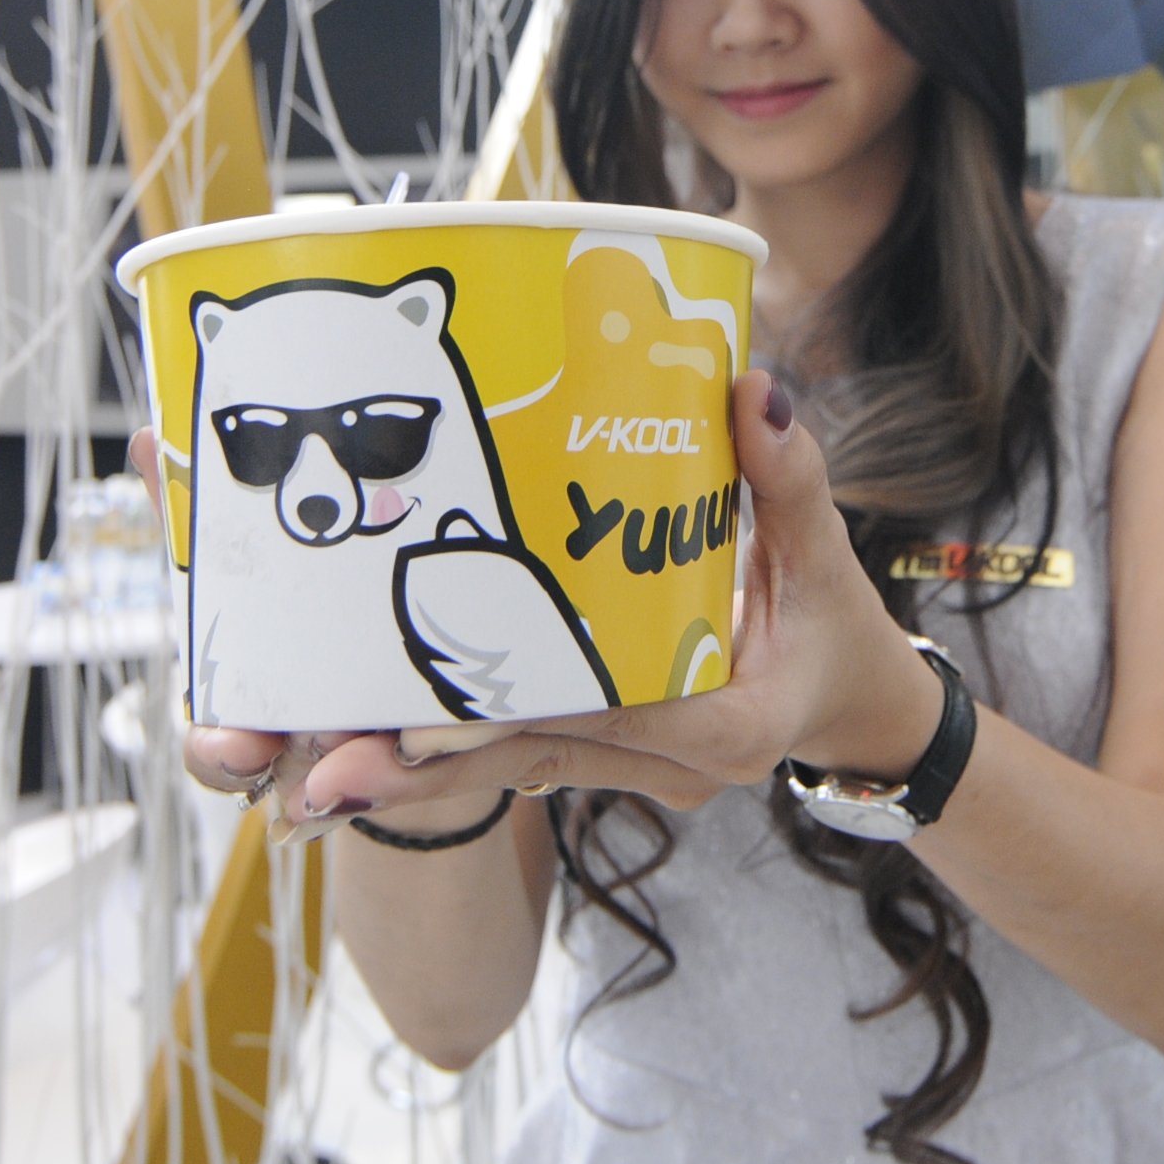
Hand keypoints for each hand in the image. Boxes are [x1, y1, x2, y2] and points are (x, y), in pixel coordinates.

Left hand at [272, 372, 943, 841]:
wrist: (856, 709)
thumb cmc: (837, 627)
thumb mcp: (823, 554)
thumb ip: (788, 476)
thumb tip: (754, 389)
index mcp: (727, 726)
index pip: (609, 717)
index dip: (515, 713)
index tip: (427, 716)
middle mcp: (670, 767)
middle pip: (531, 759)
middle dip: (425, 766)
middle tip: (324, 769)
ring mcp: (632, 774)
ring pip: (506, 770)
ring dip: (411, 773)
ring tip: (308, 773)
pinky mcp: (602, 762)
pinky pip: (513, 759)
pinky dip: (442, 753)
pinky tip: (352, 749)